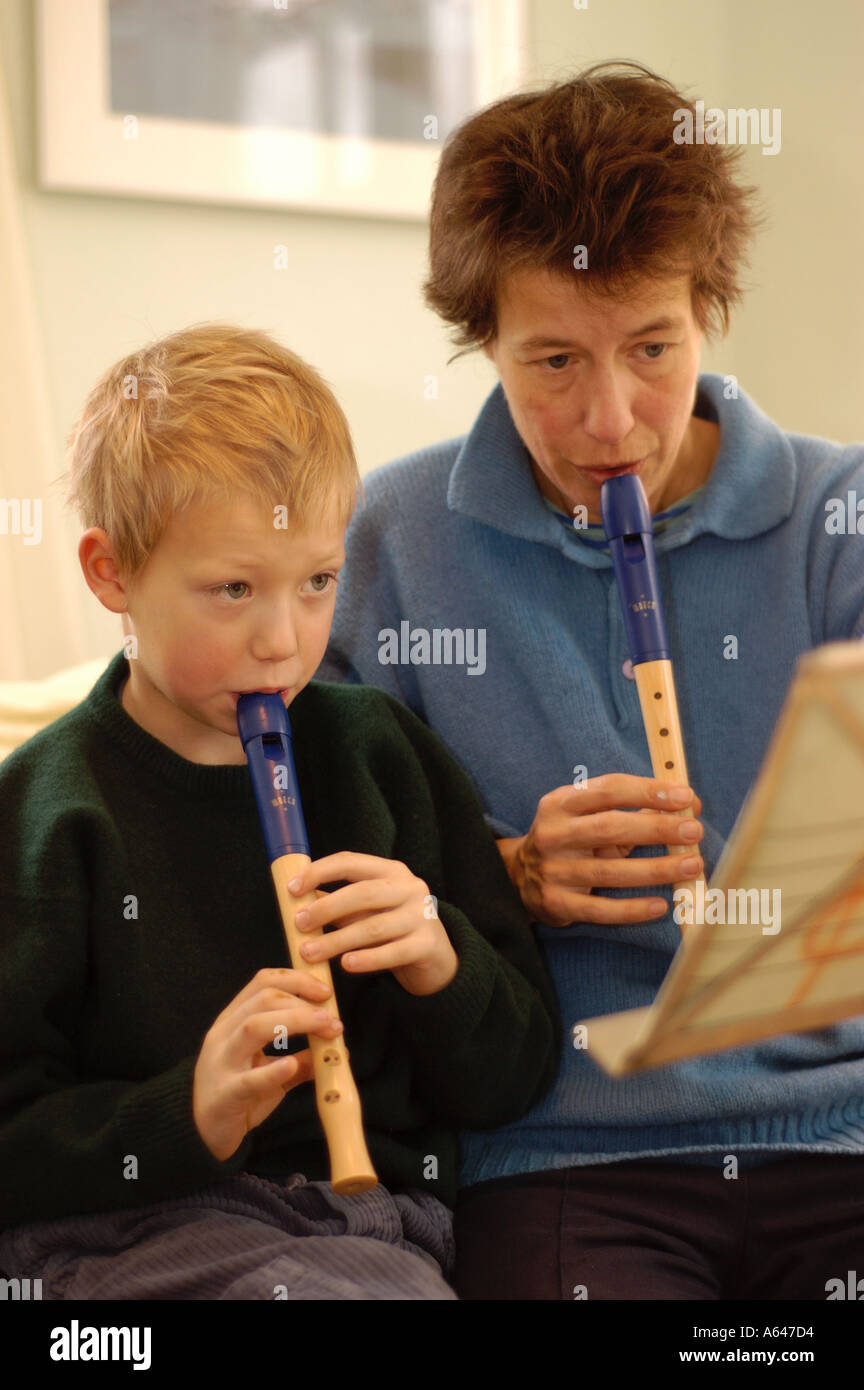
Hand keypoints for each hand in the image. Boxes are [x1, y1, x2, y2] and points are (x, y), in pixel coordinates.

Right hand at [192, 967, 342, 1161]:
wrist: (198, 1131)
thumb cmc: (236, 1096)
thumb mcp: (269, 1072)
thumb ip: (299, 1059)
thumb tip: (337, 1051)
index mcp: (233, 1021)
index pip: (262, 982)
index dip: (297, 980)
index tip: (326, 992)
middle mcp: (224, 1035)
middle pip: (263, 1000)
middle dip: (303, 1002)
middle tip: (332, 1018)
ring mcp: (222, 1063)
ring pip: (253, 1027)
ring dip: (296, 1022)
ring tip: (325, 1029)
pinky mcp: (225, 1094)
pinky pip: (248, 1080)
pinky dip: (272, 1070)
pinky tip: (292, 1066)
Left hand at [287, 852, 458, 997]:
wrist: (436, 957)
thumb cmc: (392, 927)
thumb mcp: (366, 910)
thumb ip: (336, 903)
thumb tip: (295, 900)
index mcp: (391, 871)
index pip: (351, 862)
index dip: (319, 872)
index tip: (292, 889)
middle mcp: (410, 888)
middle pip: (363, 893)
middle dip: (327, 908)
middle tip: (299, 924)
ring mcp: (421, 916)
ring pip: (374, 927)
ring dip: (337, 940)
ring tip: (309, 953)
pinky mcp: (427, 944)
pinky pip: (393, 952)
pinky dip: (367, 959)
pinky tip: (346, 965)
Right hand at [497, 774, 703, 927]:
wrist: (520, 877)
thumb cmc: (572, 840)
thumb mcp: (592, 817)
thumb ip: (636, 810)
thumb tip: (688, 805)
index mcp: (561, 803)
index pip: (608, 790)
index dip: (647, 792)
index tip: (684, 796)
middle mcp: (552, 834)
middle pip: (609, 828)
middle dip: (656, 829)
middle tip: (694, 831)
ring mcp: (551, 870)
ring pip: (609, 871)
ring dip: (655, 869)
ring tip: (691, 866)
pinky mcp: (556, 903)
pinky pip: (600, 909)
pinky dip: (632, 909)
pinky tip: (660, 906)